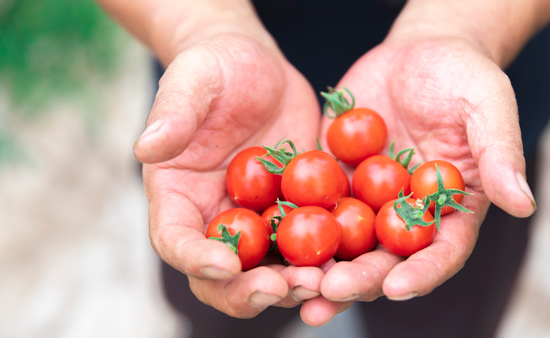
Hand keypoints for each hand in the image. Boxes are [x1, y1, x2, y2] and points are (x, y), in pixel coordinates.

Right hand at [136, 33, 347, 324]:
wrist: (259, 69)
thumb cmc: (216, 67)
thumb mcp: (194, 78)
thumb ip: (173, 111)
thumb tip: (146, 146)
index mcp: (178, 195)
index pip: (175, 240)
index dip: (196, 258)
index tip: (227, 263)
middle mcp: (213, 218)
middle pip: (222, 275)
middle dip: (249, 289)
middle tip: (284, 287)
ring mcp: (255, 221)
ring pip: (268, 270)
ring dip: (292, 283)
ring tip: (322, 281)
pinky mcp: (292, 213)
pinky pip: (306, 245)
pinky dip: (325, 259)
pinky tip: (350, 259)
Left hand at [319, 36, 536, 302]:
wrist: (418, 52)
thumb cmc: (463, 78)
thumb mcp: (487, 106)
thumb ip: (500, 153)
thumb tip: (523, 203)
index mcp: (449, 210)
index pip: (440, 252)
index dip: (421, 273)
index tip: (397, 287)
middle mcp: (406, 215)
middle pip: (385, 258)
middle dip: (360, 279)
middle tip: (331, 291)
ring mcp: (367, 200)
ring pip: (344, 243)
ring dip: (320, 268)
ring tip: (294, 289)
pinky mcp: (334, 178)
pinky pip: (312, 204)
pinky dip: (294, 223)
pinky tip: (271, 236)